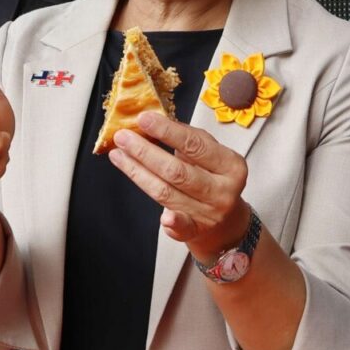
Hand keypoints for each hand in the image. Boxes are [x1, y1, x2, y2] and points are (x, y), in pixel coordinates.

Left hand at [108, 109, 251, 260]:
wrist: (227, 220)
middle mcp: (223, 190)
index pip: (195, 145)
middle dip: (145, 152)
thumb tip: (155, 122)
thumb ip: (188, 140)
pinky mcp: (198, 231)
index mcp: (231, 165)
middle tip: (123, 137)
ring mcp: (211, 213)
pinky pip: (183, 227)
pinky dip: (173, 222)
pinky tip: (163, 218)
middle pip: (177, 171)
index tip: (144, 119)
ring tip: (118, 155)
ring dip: (138, 173)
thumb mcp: (211, 155)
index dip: (167, 131)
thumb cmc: (213, 178)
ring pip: (167, 193)